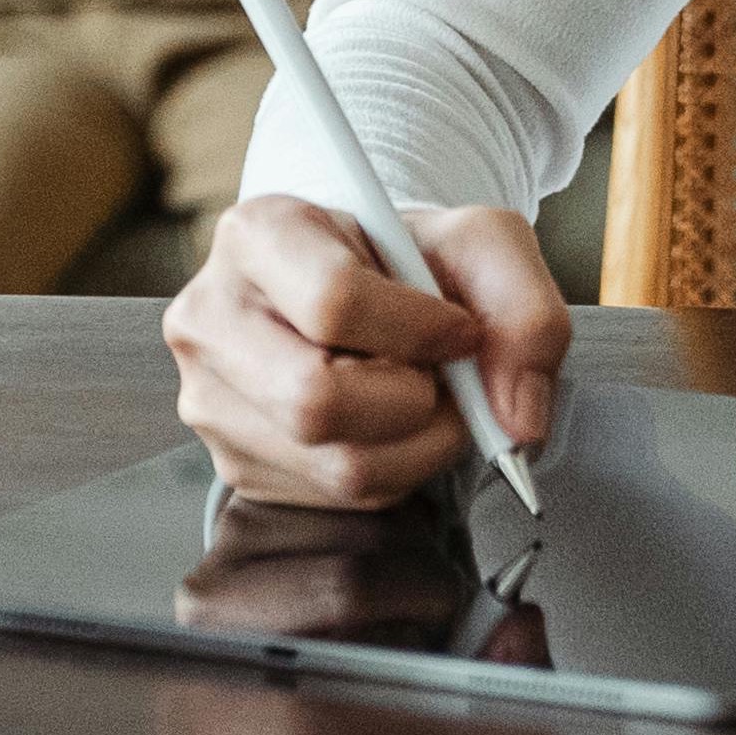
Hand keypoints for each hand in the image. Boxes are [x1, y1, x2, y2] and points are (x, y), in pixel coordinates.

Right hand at [165, 196, 565, 510]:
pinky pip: (337, 498)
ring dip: (416, 444)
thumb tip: (518, 419)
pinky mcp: (236, 463)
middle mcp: (211, 318)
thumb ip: (524, 310)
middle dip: (413, 402)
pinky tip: (390, 424)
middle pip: (317, 401)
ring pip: (336, 465)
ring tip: (422, 396)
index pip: (333, 303)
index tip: (458, 330)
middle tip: (439, 377)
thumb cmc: (409, 260)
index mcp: (256, 235)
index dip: (419, 331)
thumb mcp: (481, 244)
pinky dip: (394, 471)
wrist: (364, 290)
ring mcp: (212, 399)